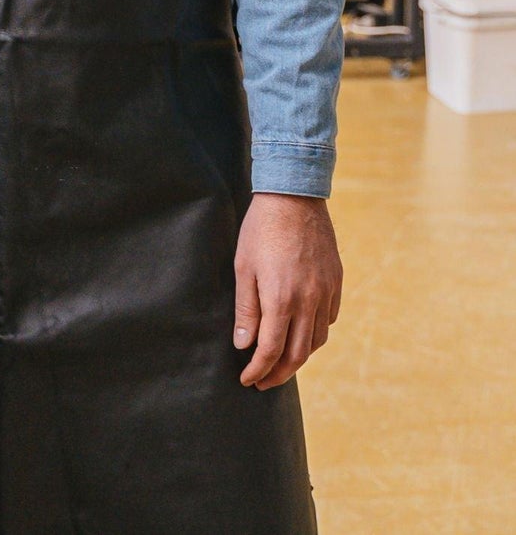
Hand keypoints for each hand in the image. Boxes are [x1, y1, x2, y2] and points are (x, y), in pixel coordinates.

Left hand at [234, 193, 342, 389]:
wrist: (295, 197)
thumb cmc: (261, 230)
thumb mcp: (243, 266)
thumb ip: (246, 309)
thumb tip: (244, 345)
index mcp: (281, 299)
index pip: (271, 350)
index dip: (258, 370)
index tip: (247, 380)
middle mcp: (309, 301)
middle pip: (298, 354)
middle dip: (278, 374)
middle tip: (263, 382)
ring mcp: (326, 293)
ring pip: (316, 341)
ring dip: (299, 358)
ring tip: (280, 364)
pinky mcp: (336, 283)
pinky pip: (328, 320)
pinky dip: (314, 335)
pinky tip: (301, 334)